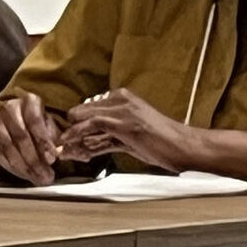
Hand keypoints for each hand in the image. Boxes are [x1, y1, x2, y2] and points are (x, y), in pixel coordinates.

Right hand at [0, 93, 66, 184]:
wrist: (8, 127)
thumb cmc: (34, 126)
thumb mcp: (48, 126)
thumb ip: (55, 137)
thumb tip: (60, 152)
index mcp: (29, 102)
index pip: (35, 120)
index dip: (43, 140)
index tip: (52, 158)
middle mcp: (10, 109)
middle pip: (21, 136)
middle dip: (35, 160)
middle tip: (47, 175)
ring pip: (10, 148)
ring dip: (25, 167)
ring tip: (39, 178)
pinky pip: (0, 155)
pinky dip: (13, 168)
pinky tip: (25, 175)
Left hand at [61, 89, 201, 172]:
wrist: (184, 146)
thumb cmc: (161, 143)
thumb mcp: (130, 138)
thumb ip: (108, 138)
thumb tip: (87, 145)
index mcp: (122, 97)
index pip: (89, 108)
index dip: (77, 124)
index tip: (67, 138)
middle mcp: (121, 99)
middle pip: (84, 111)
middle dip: (71, 129)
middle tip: (62, 144)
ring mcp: (123, 110)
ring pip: (85, 117)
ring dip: (72, 134)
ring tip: (64, 148)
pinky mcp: (124, 122)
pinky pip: (94, 125)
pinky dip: (80, 135)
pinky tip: (74, 146)